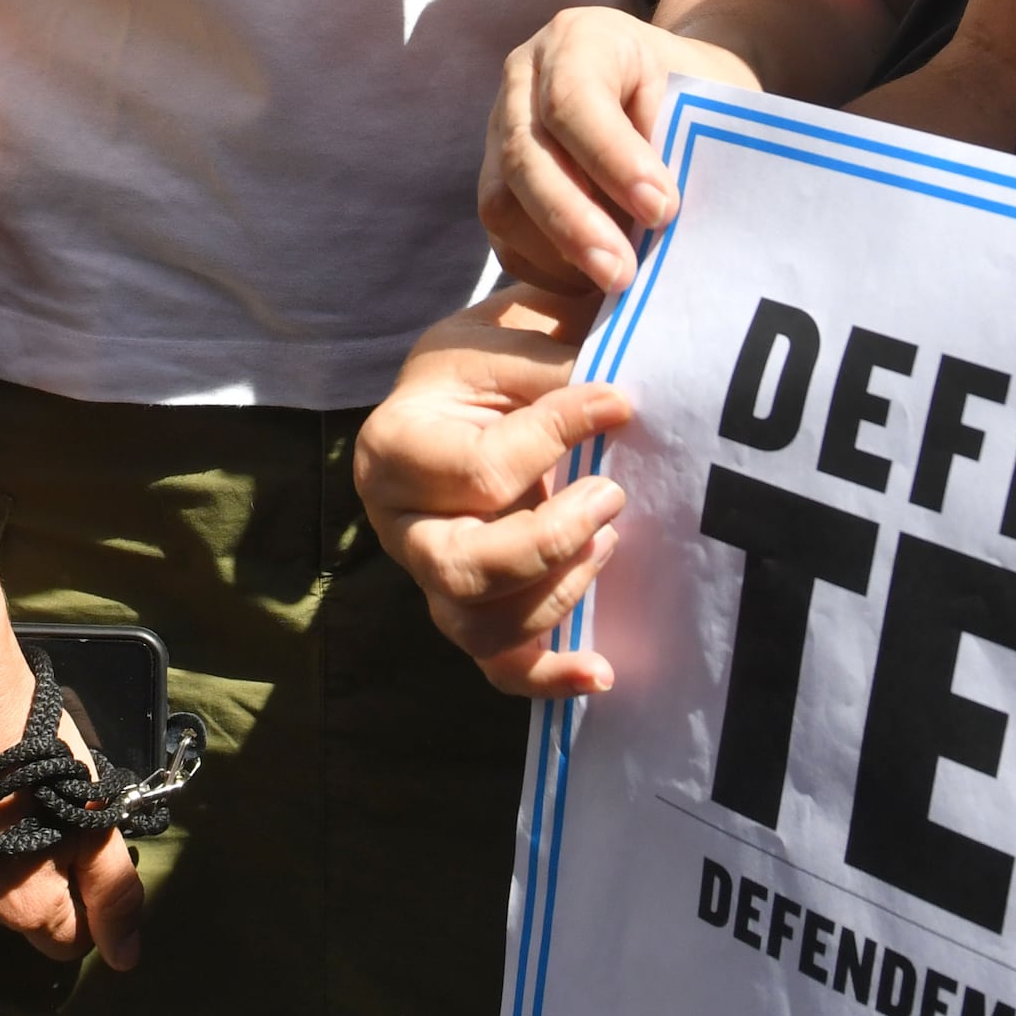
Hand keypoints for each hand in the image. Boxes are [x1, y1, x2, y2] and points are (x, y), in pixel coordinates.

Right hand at [0, 620, 145, 968]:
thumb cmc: (26, 750)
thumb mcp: (90, 815)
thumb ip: (112, 891)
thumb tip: (126, 959)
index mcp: (23, 908)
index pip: (68, 939)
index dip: (82, 901)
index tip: (76, 854)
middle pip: (15, 917)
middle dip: (30, 881)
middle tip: (33, 818)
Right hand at [356, 285, 636, 697]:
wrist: (475, 384)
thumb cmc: (493, 360)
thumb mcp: (511, 338)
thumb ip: (555, 368)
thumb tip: (620, 408)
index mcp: (394, 446)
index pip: (481, 470)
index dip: (558, 438)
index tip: (619, 402)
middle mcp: (399, 524)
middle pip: (464, 568)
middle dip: (550, 542)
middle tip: (611, 494)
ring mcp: (431, 576)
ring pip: (479, 626)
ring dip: (559, 594)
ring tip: (610, 541)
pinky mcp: (469, 610)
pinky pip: (499, 668)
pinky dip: (549, 677)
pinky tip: (601, 671)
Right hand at [484, 5, 759, 294]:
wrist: (674, 90)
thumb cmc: (701, 95)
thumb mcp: (706, 98)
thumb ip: (685, 145)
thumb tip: (663, 222)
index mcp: (580, 39)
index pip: (574, 99)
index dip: (612, 159)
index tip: (663, 209)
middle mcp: (524, 80)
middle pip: (524, 154)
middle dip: (573, 221)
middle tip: (624, 273)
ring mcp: (501, 130)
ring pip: (502, 201)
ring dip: (558, 252)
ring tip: (616, 283)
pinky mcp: (497, 182)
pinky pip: (504, 236)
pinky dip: (548, 268)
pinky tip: (595, 283)